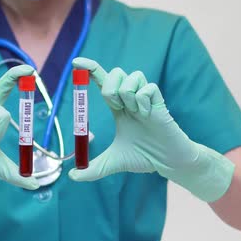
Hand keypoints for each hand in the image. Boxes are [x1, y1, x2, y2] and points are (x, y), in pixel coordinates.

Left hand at [69, 58, 233, 201]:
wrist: (167, 163)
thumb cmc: (144, 158)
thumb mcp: (112, 163)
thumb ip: (93, 169)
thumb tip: (73, 176)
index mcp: (118, 108)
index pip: (103, 82)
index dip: (91, 69)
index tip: (76, 63)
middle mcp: (130, 100)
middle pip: (116, 73)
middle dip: (109, 86)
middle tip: (116, 108)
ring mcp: (145, 99)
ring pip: (132, 76)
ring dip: (127, 94)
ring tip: (135, 113)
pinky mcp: (160, 102)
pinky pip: (147, 88)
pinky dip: (142, 100)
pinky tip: (147, 114)